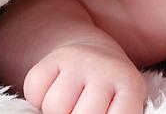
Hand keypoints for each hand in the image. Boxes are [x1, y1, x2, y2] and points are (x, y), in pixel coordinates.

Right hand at [23, 42, 145, 113]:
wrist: (95, 56)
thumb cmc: (109, 93)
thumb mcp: (121, 105)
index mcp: (130, 85)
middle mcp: (107, 70)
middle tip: (79, 112)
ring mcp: (80, 61)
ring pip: (56, 105)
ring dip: (54, 112)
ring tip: (68, 105)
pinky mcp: (54, 57)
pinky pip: (35, 90)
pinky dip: (37, 99)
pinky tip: (52, 92)